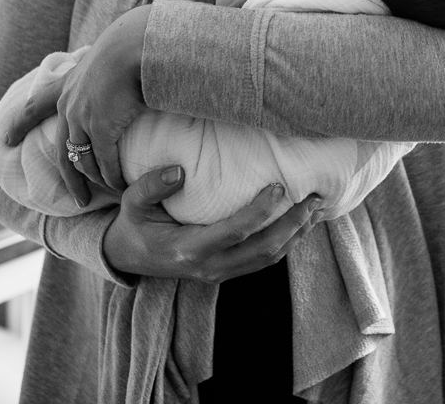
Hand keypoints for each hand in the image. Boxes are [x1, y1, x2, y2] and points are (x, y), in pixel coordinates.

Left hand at [3, 7, 149, 205]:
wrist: (132, 46)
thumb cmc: (127, 45)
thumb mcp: (105, 56)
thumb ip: (104, 69)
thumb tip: (117, 66)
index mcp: (66, 86)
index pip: (34, 107)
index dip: (19, 124)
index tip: (5, 139)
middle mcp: (69, 106)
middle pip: (62, 151)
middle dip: (68, 178)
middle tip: (76, 198)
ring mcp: (82, 120)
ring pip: (82, 161)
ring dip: (92, 180)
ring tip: (100, 195)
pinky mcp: (101, 129)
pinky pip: (105, 162)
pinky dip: (112, 177)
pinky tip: (119, 186)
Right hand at [101, 167, 321, 281]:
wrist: (128, 258)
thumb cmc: (134, 225)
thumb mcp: (132, 203)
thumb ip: (152, 186)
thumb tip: (179, 171)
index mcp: (188, 249)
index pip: (235, 232)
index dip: (260, 212)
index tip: (279, 186)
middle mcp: (209, 267)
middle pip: (263, 250)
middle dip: (293, 225)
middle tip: (314, 198)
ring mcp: (219, 274)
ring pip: (268, 259)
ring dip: (296, 235)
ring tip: (316, 208)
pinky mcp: (226, 273)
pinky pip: (263, 261)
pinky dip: (286, 243)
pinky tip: (300, 223)